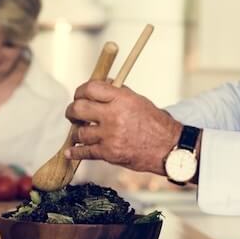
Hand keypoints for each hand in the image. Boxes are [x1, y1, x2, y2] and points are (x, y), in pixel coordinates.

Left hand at [64, 80, 180, 174]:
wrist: (168, 148)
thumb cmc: (156, 124)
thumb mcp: (139, 101)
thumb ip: (118, 93)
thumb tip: (101, 85)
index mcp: (122, 99)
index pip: (91, 88)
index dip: (80, 91)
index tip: (79, 95)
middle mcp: (114, 115)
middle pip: (78, 109)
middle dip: (72, 111)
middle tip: (73, 114)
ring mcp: (110, 135)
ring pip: (79, 132)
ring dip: (77, 132)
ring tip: (81, 132)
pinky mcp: (109, 153)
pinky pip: (85, 152)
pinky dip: (75, 152)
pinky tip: (71, 151)